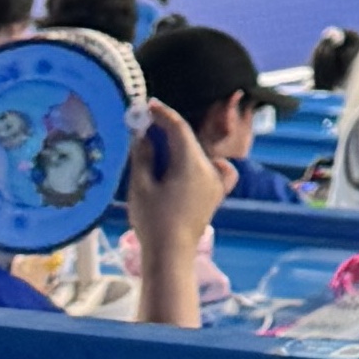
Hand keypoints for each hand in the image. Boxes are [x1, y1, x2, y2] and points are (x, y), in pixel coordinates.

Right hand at [124, 100, 226, 328]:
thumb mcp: (141, 185)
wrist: (171, 253)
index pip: (179, 129)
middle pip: (188, 141)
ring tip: (157, 149)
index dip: (163, 114)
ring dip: (179, 146)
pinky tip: (188, 167)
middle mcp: (210, 170)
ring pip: (199, 153)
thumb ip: (144, 156)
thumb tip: (144, 135)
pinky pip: (218, 169)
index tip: (148, 105)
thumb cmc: (153, 221)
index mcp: (191, 164)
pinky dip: (204, 162)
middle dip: (167, 131)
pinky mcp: (216, 194)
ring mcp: (216, 183)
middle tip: (144, 126)